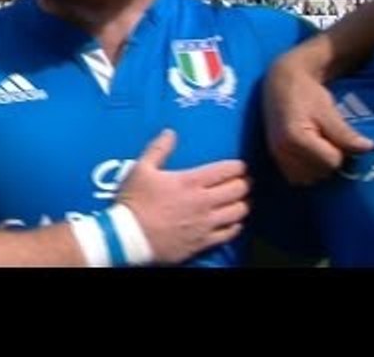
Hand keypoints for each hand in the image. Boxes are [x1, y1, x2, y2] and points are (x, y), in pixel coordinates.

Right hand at [116, 129, 249, 263]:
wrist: (130, 237)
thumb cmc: (134, 202)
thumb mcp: (141, 170)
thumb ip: (158, 149)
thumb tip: (170, 133)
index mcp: (190, 181)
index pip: (226, 170)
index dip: (238, 166)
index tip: (239, 165)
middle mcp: (204, 202)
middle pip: (238, 190)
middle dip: (244, 183)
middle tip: (241, 181)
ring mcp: (206, 224)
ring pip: (238, 212)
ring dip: (242, 204)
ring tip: (238, 200)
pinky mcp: (203, 242)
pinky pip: (230, 233)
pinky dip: (235, 225)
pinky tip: (232, 222)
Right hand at [263, 59, 373, 184]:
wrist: (281, 82)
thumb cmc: (306, 93)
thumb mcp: (328, 110)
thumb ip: (345, 133)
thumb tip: (368, 148)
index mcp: (295, 139)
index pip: (332, 161)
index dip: (340, 150)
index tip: (334, 134)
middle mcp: (282, 151)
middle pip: (320, 173)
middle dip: (328, 160)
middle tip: (325, 139)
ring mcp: (276, 156)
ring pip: (307, 179)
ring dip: (317, 168)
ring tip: (317, 147)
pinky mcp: (274, 157)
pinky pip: (295, 178)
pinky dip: (305, 170)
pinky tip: (307, 154)